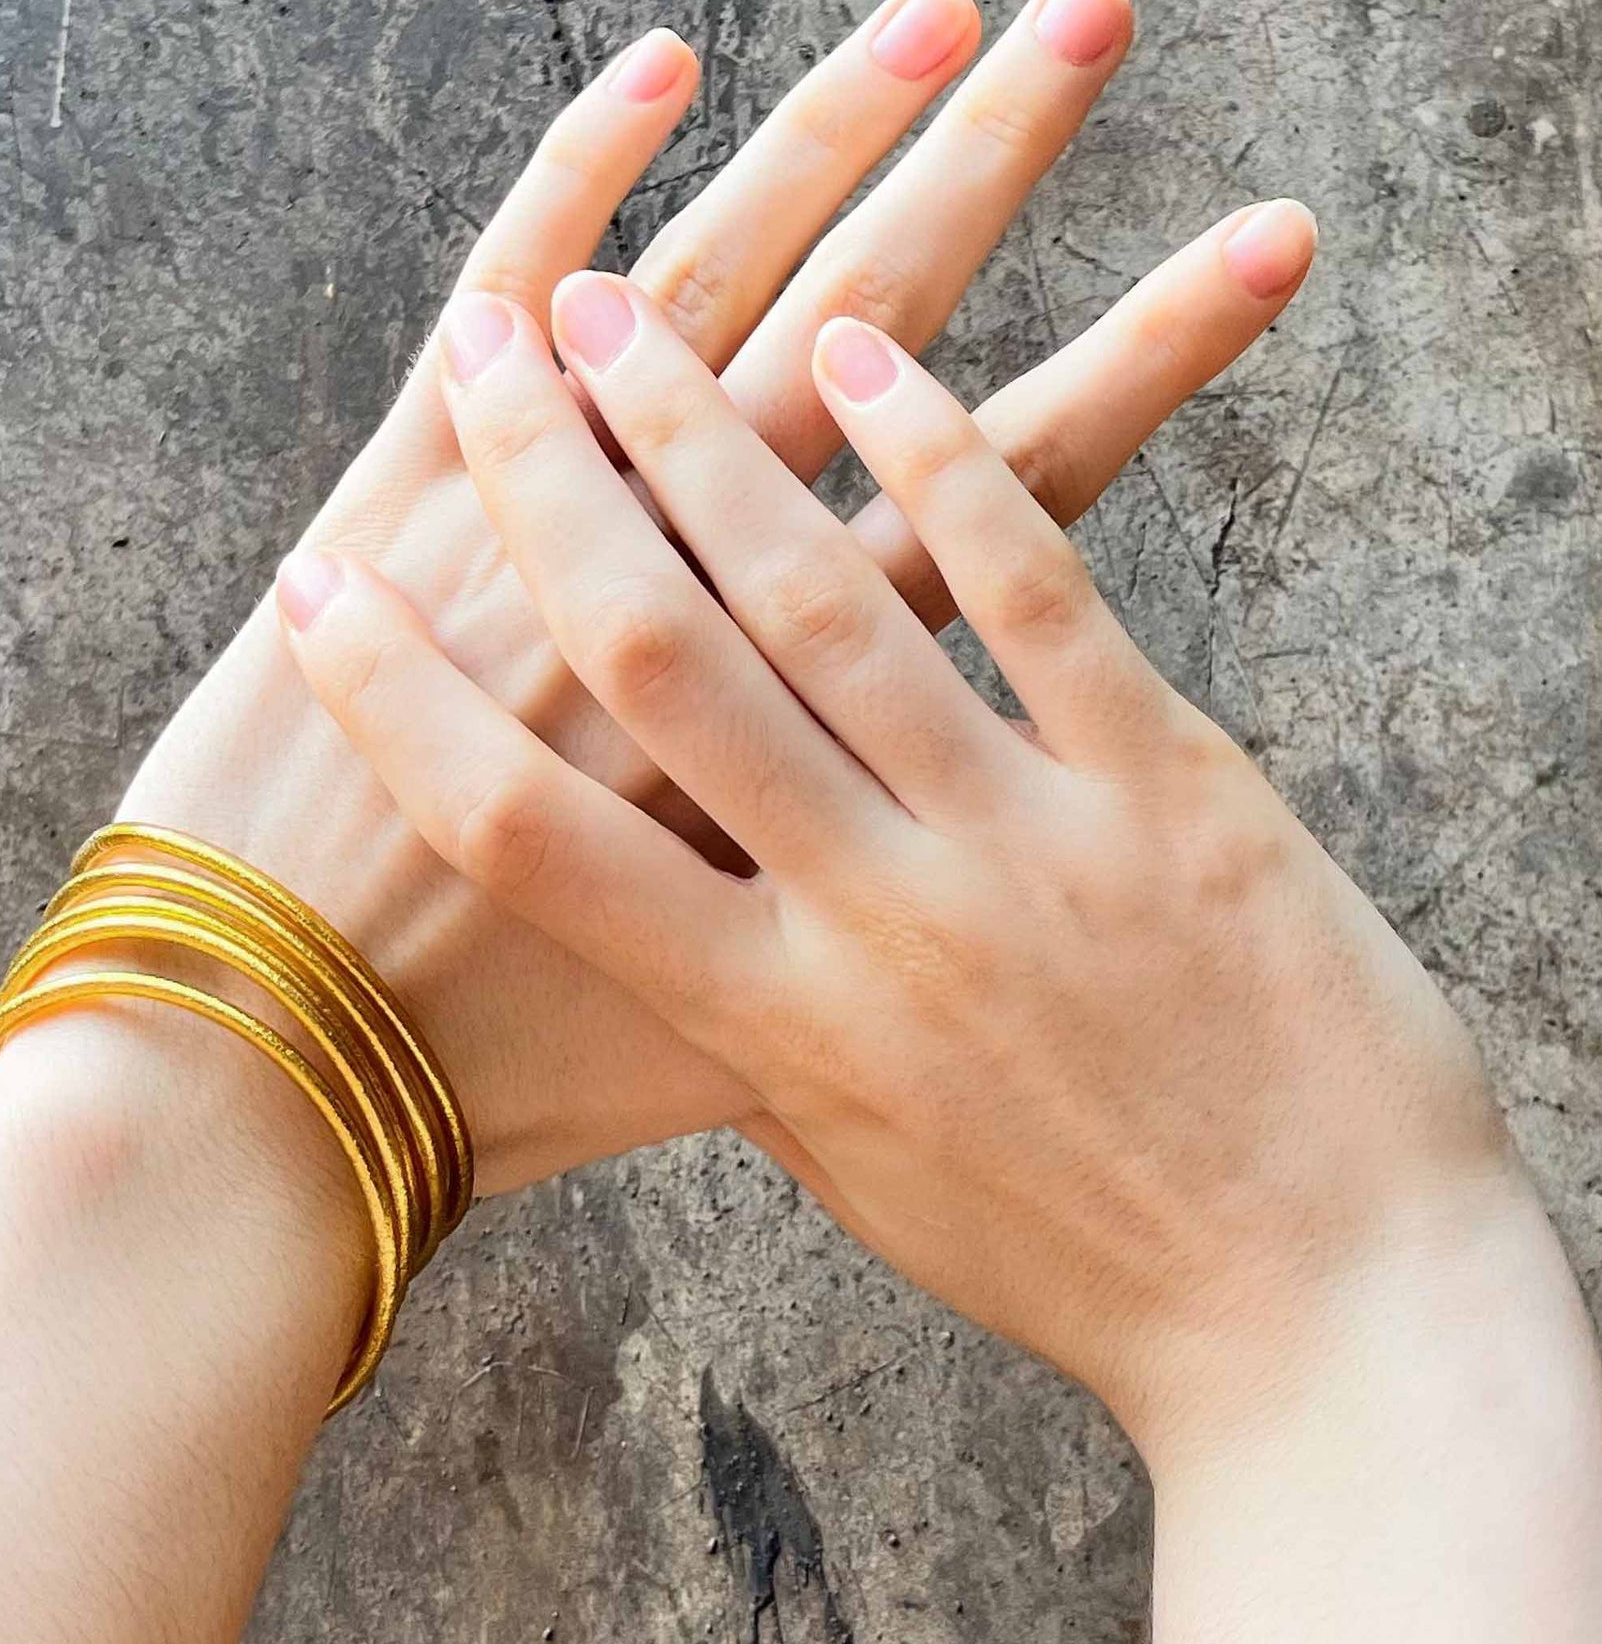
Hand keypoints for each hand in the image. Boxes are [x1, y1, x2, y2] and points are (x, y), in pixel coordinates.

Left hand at [118, 0, 1317, 1199]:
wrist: (263, 1107)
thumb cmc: (519, 1090)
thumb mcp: (748, 1039)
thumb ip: (864, 906)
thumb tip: (918, 872)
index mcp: (838, 724)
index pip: (1028, 501)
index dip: (1152, 358)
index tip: (1261, 244)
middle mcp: (718, 618)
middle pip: (886, 348)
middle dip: (995, 168)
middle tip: (1099, 7)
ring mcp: (552, 544)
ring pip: (713, 297)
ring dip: (820, 136)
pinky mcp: (399, 503)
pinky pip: (488, 289)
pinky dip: (570, 178)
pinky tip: (665, 61)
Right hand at [279, 275, 1523, 1449]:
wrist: (1331, 1327)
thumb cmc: (1083, 1265)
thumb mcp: (865, 1174)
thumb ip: (756, 1043)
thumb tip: (671, 944)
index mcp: (764, 1024)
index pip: (524, 837)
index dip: (399, 705)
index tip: (312, 596)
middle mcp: (863, 919)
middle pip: (648, 664)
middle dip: (546, 495)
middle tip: (488, 364)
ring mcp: (1014, 842)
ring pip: (816, 596)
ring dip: (700, 437)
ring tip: (620, 315)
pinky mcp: (1164, 787)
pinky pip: (1029, 585)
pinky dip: (937, 458)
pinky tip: (864, 355)